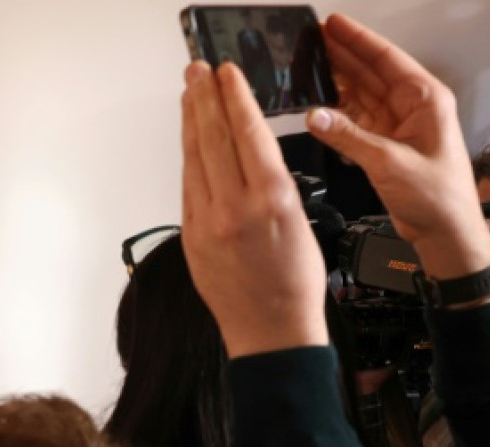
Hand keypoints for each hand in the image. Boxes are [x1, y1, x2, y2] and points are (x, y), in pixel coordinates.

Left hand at [180, 60, 328, 356]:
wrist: (271, 331)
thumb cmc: (294, 285)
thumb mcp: (301, 221)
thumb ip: (272, 185)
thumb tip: (250, 152)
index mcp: (272, 201)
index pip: (248, 134)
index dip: (233, 99)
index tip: (226, 74)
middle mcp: (236, 209)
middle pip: (215, 140)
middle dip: (204, 100)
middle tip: (198, 72)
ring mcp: (208, 224)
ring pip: (195, 160)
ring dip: (191, 123)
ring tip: (189, 94)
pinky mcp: (191, 238)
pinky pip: (188, 188)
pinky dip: (189, 159)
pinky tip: (190, 142)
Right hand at [304, 14, 489, 279]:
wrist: (445, 232)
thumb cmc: (437, 197)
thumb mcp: (390, 163)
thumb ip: (349, 137)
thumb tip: (316, 115)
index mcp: (425, 99)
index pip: (386, 59)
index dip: (357, 40)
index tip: (331, 24)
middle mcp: (412, 107)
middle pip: (371, 73)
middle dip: (342, 56)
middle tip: (311, 41)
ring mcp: (398, 126)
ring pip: (361, 95)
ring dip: (336, 83)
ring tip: (308, 68)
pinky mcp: (385, 145)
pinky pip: (356, 121)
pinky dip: (337, 114)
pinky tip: (318, 106)